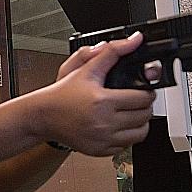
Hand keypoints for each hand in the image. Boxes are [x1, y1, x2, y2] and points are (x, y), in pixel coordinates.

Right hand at [37, 33, 156, 156]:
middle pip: (145, 116)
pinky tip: (118, 125)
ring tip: (131, 113)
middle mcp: (105, 123)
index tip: (142, 89)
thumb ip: (112, 52)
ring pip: (140, 134)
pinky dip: (127, 136)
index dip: (146, 92)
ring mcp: (103, 139)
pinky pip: (127, 146)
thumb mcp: (86, 68)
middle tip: (137, 100)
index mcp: (103, 102)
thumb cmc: (63, 94)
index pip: (143, 99)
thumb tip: (134, 40)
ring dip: (140, 123)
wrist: (44, 115)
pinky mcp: (101, 150)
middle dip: (144, 106)